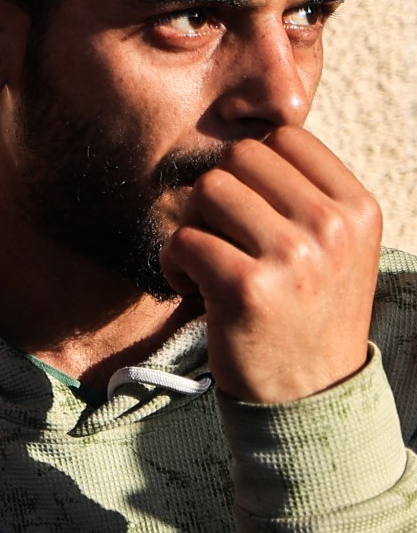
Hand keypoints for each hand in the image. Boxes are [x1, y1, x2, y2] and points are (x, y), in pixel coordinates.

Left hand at [162, 125, 381, 402]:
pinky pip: (184, 240)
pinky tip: (192, 290)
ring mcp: (292, 255)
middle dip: (216, 196)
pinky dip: (174, 264)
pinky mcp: (246, 287)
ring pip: (208, 191)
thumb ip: (305, 196)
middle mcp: (331, 225)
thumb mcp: (334, 249)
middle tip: (219, 240)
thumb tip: (249, 137)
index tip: (246, 212)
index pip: (284, 138)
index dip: (250, 169)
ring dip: (193, 226)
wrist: (309, 395)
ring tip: (206, 266)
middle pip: (240, 158)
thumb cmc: (308, 315)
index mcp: (357, 207)